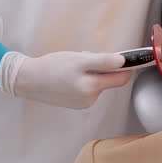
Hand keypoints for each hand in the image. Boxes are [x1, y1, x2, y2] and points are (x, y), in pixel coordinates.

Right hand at [0, 51, 133, 108]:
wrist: (27, 80)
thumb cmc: (52, 67)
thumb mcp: (79, 60)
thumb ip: (102, 61)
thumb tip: (123, 62)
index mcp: (91, 87)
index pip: (120, 78)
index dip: (128, 68)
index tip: (134, 58)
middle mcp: (90, 98)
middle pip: (109, 81)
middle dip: (105, 68)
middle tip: (89, 58)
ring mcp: (83, 103)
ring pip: (98, 83)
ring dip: (93, 73)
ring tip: (74, 67)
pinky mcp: (76, 104)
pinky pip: (88, 88)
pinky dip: (85, 80)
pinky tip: (70, 76)